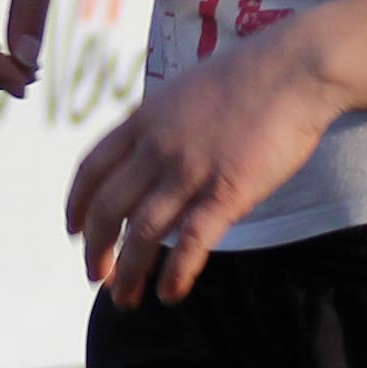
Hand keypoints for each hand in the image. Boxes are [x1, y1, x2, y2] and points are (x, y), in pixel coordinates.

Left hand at [64, 31, 343, 303]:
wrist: (293, 69)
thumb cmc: (248, 76)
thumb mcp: (183, 90)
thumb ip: (160, 124)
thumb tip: (148, 151)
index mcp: (143, 120)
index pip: (91, 169)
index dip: (77, 205)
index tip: (73, 230)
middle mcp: (157, 147)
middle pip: (109, 208)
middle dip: (95, 249)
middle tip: (95, 275)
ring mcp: (190, 171)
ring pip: (143, 233)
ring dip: (127, 272)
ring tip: (123, 299)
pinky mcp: (227, 192)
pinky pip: (192, 242)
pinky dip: (175, 273)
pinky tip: (169, 294)